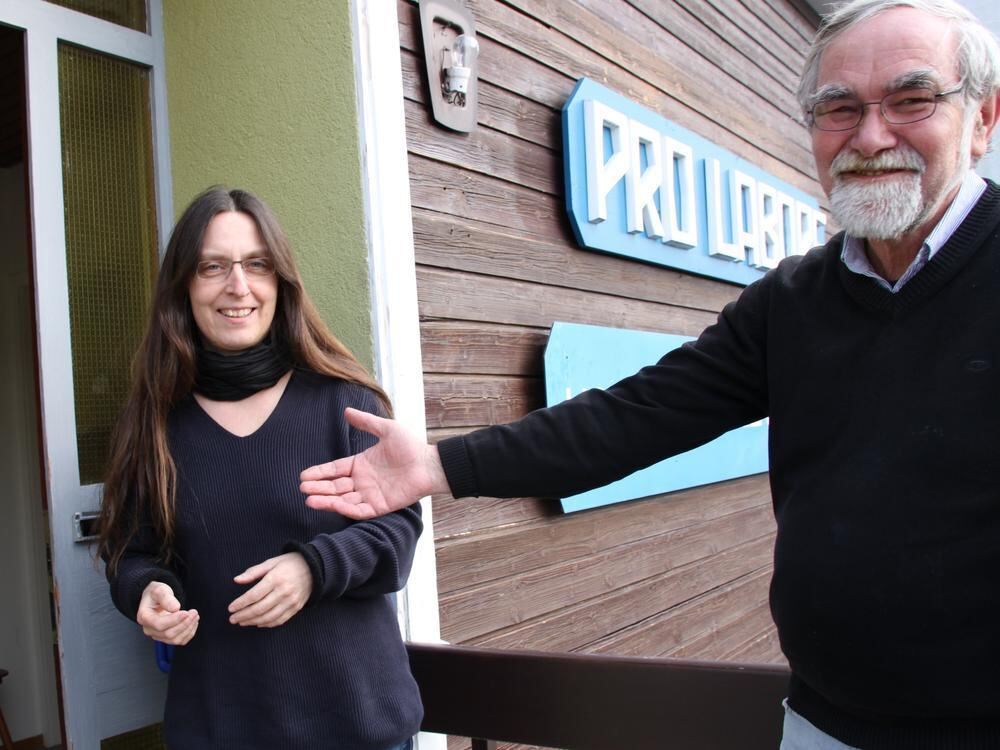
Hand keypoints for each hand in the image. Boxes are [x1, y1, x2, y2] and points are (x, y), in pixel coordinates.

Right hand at [136, 581, 198, 644]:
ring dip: (188, 629)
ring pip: (174, 639)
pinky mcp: (166, 638)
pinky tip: (193, 622)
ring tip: (195, 616)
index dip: (174, 620)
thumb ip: (166, 598)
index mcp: (144, 617)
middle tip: (194, 612)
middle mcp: (149, 629)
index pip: (159, 624)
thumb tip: (175, 608)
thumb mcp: (160, 590)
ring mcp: (157, 635)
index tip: (186, 612)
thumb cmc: (156, 594)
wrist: (156, 599)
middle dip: (184, 623)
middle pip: (168, 634)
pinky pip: (179, 641)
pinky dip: (189, 633)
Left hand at [228, 552, 311, 627]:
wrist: (313, 568)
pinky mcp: (296, 608)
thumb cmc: (289, 564)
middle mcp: (284, 592)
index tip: (230, 608)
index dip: (240, 603)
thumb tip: (236, 580)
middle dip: (243, 615)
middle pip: (259, 608)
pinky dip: (267, 624)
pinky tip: (257, 623)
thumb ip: (253, 572)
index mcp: (276, 579)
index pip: (254, 595)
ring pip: (268, 617)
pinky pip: (279, 620)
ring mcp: (291, 601)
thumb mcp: (271, 563)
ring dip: (253, 622)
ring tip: (242, 622)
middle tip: (232, 619)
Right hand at [299, 407, 447, 519]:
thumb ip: (366, 422)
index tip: (303, 476)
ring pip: (343, 499)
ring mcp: (370, 495)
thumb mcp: (386, 429)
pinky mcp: (380, 506)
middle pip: (335, 486)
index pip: (335, 470)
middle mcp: (363, 481)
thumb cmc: (411, 446)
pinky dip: (344, 508)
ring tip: (309, 499)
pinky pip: (359, 510)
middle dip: (318, 488)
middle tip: (302, 488)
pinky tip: (332, 504)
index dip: (320, 473)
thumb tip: (347, 411)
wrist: (429, 463)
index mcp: (361, 464)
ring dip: (326, 500)